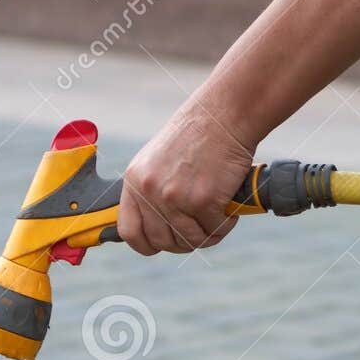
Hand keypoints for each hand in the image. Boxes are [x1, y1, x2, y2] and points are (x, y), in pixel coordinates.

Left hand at [117, 108, 253, 255]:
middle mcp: (150, 190)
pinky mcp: (203, 199)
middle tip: (200, 228)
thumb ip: (149, 192)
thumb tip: (152, 229)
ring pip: (190, 240)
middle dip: (184, 241)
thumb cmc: (196, 136)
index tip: (161, 245)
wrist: (224, 114)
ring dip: (208, 233)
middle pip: (162, 241)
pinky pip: (214, 230)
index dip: (146, 244)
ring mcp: (175, 196)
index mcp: (134, 181)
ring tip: (218, 215)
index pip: (129, 232)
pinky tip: (229, 207)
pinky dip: (226, 223)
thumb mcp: (157, 162)